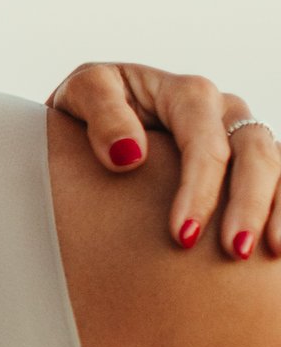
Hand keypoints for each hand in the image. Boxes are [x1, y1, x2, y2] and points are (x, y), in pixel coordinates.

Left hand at [50, 62, 279, 257]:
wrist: (95, 113)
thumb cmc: (89, 103)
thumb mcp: (84, 92)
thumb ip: (103, 114)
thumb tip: (130, 155)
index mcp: (187, 93)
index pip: (204, 141)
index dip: (199, 188)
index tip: (183, 236)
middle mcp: (225, 111)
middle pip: (253, 153)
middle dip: (248, 205)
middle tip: (235, 252)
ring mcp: (242, 134)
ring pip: (277, 166)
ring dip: (275, 211)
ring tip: (266, 254)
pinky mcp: (249, 159)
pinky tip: (276, 245)